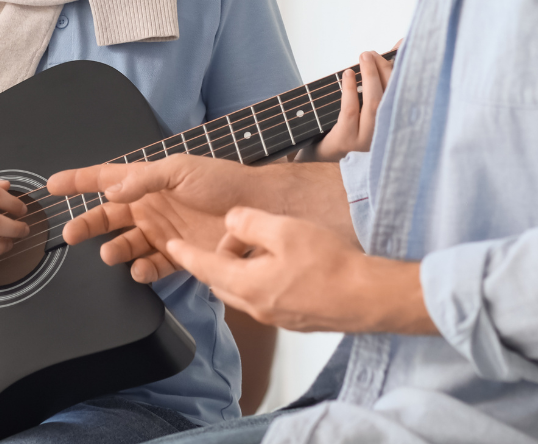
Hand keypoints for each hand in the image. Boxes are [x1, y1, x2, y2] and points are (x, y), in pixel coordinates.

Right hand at [48, 154, 255, 282]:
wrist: (258, 210)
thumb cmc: (223, 182)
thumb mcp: (181, 169)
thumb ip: (144, 179)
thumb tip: (113, 190)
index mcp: (148, 181)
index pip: (105, 178)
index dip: (78, 180)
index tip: (53, 185)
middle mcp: (151, 206)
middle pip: (108, 216)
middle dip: (87, 223)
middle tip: (70, 232)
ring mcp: (163, 233)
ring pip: (126, 244)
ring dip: (114, 250)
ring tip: (111, 253)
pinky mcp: (178, 257)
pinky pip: (151, 267)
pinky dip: (142, 271)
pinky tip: (140, 269)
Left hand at [166, 207, 435, 335]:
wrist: (367, 297)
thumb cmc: (329, 265)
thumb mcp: (282, 230)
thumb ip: (249, 222)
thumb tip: (232, 220)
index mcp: (247, 284)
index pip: (203, 268)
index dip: (185, 254)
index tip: (171, 246)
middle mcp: (257, 306)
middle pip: (221, 281)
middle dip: (218, 258)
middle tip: (233, 235)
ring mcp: (276, 316)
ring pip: (244, 290)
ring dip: (242, 268)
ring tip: (263, 243)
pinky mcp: (294, 318)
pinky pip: (265, 297)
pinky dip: (261, 279)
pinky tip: (282, 263)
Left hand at [313, 47, 395, 161]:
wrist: (320, 150)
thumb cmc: (349, 120)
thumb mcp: (368, 99)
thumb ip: (382, 76)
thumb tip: (400, 43)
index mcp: (395, 126)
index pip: (404, 96)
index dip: (403, 71)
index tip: (399, 49)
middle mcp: (386, 136)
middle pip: (391, 98)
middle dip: (384, 70)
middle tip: (372, 53)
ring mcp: (366, 141)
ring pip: (374, 104)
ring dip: (370, 76)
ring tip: (364, 56)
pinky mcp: (347, 141)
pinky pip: (351, 111)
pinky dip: (350, 89)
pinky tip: (348, 74)